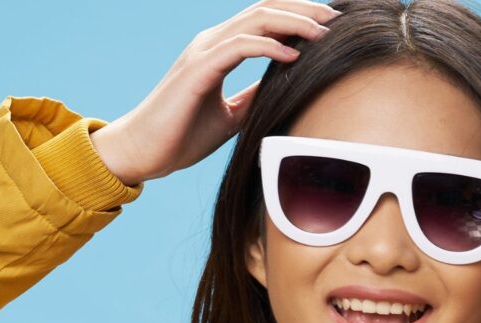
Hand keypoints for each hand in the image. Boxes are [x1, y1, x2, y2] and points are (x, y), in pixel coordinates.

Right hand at [93, 2, 342, 184]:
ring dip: (293, 22)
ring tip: (323, 33)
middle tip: (337, 17)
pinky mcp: (197, 70)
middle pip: (265, 9)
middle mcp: (212, 42)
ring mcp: (203, 52)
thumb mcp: (232, 114)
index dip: (299, 14)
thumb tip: (286, 91)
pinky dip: (268, 47)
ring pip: (255, 21)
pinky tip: (293, 56)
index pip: (265, 18)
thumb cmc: (182, 134)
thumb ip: (255, 96)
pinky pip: (238, 47)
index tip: (332, 24)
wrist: (143, 151)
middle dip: (304, 9)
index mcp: (220, 48)